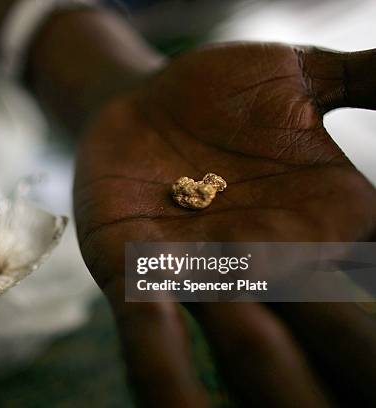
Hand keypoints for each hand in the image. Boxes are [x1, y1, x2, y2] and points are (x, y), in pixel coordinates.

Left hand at [74, 43, 375, 406]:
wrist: (140, 101)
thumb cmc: (223, 92)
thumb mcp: (301, 74)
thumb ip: (367, 77)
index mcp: (326, 225)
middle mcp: (271, 264)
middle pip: (329, 331)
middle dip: (349, 355)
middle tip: (364, 391)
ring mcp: (203, 275)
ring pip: (243, 348)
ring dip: (266, 373)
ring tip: (286, 401)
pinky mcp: (134, 272)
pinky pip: (149, 330)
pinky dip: (161, 364)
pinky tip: (173, 401)